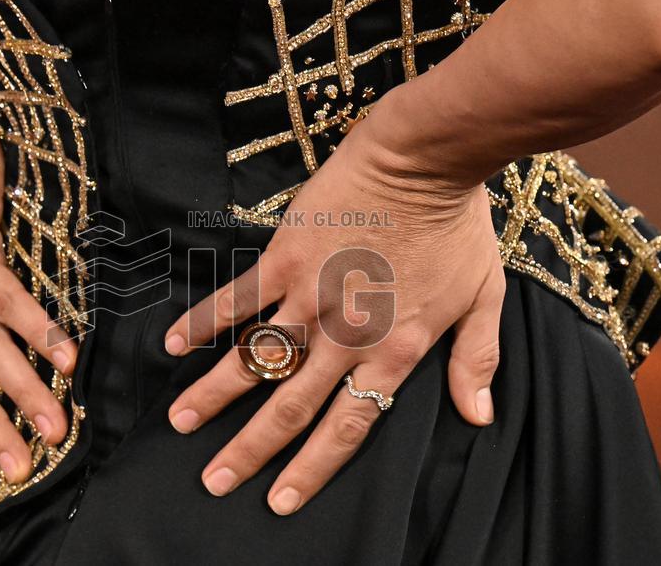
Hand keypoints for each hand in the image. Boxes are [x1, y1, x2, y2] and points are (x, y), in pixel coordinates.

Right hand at [164, 121, 504, 514]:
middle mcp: (345, 334)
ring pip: (258, 358)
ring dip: (216, 394)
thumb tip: (479, 417)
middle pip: (291, 405)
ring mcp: (310, 296)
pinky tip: (176, 343)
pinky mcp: (286, 258)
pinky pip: (239, 296)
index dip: (312, 468)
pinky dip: (207, 319)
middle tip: (214, 482)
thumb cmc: (455, 227)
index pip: (348, 425)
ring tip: (182, 423)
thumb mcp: (484, 297)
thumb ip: (477, 360)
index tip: (280, 500)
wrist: (424, 160)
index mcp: (393, 351)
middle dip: (250, 450)